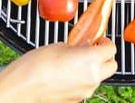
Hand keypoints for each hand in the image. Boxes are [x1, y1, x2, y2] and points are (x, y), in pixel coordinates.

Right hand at [0, 38, 117, 102]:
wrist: (22, 87)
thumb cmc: (37, 65)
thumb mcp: (60, 46)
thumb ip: (78, 46)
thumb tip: (85, 46)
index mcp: (91, 60)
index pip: (111, 49)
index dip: (105, 42)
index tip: (99, 39)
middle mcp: (92, 77)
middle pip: (112, 65)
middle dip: (105, 56)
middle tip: (94, 49)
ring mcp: (85, 90)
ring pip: (100, 77)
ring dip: (94, 68)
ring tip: (77, 61)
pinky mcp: (77, 99)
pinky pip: (87, 86)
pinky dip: (83, 78)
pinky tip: (68, 73)